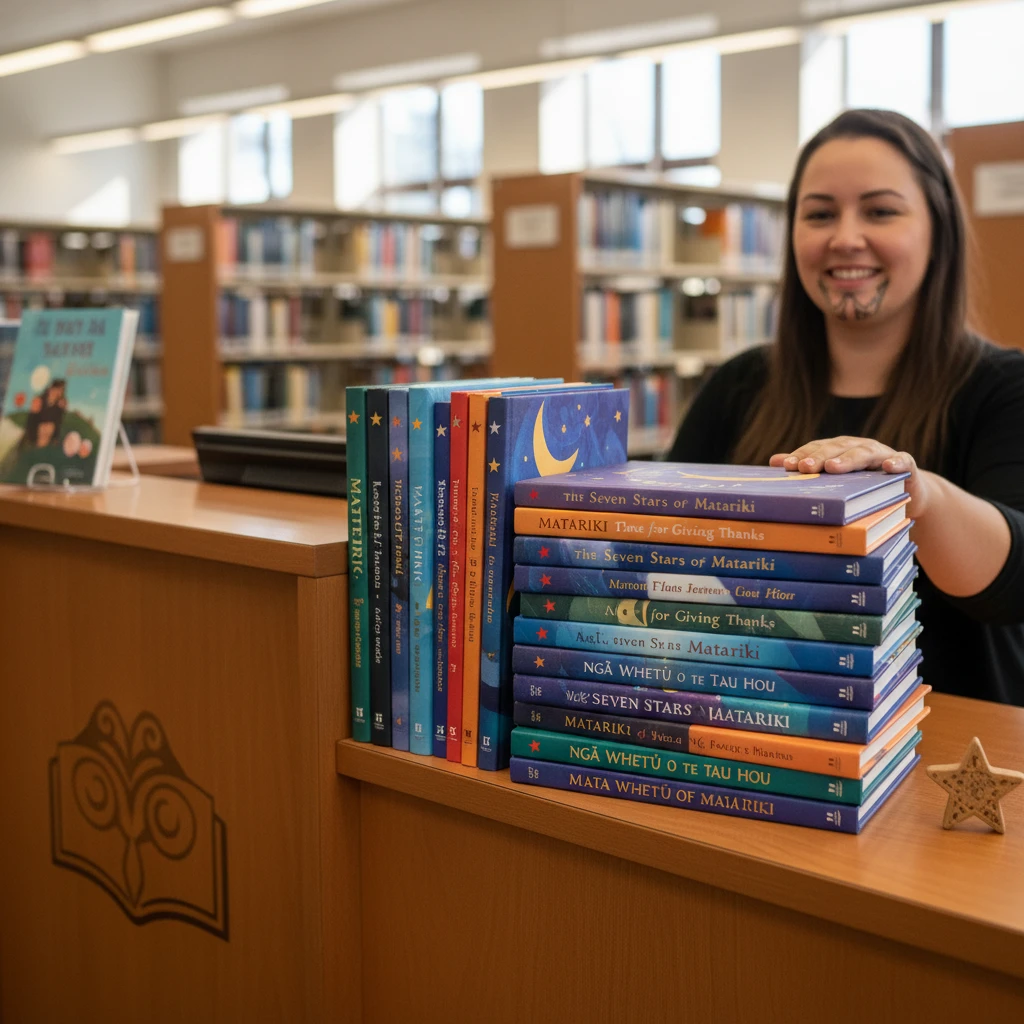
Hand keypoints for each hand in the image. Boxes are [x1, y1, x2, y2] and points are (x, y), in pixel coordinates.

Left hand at [769, 436, 932, 518]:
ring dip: (849, 459)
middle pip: (838, 448)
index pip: (818, 449)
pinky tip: (887, 467)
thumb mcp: (837, 478)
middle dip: (820, 456)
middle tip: (805, 467)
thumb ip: (809, 467)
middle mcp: (859, 447)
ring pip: (865, 453)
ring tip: (834, 467)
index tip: (786, 465)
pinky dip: (896, 463)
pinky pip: (903, 461)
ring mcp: (883, 455)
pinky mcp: (906, 466)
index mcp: (840, 450)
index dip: (803, 455)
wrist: (907, 492)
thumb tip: (774, 461)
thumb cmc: (864, 486)